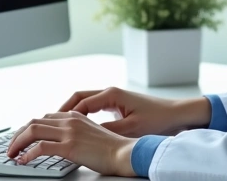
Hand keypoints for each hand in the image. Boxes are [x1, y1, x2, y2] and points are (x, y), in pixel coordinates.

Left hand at [6, 111, 136, 176]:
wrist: (124, 153)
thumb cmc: (111, 148)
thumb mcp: (91, 134)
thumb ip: (76, 133)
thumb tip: (61, 143)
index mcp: (75, 116)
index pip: (45, 117)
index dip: (30, 128)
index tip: (22, 138)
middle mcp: (70, 120)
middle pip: (34, 122)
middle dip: (18, 135)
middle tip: (11, 147)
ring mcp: (69, 132)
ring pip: (33, 130)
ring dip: (18, 142)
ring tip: (12, 154)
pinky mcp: (69, 146)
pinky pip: (41, 147)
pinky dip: (28, 154)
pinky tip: (23, 161)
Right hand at [60, 87, 210, 137]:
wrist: (178, 114)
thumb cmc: (158, 119)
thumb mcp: (131, 128)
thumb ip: (108, 130)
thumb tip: (87, 135)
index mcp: (111, 94)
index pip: (79, 102)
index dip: (64, 114)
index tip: (53, 125)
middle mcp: (111, 92)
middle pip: (78, 98)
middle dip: (63, 110)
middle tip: (49, 123)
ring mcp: (114, 98)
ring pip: (86, 102)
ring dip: (72, 112)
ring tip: (59, 126)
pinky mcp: (119, 105)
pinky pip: (94, 108)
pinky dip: (84, 115)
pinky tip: (80, 127)